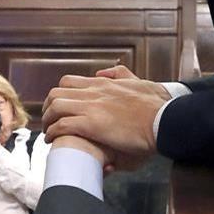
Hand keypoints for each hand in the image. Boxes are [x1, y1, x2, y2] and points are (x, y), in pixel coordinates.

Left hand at [42, 71, 171, 171]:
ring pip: (55, 107)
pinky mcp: (91, 124)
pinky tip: (52, 141)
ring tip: (48, 133)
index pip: (69, 83)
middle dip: (48, 108)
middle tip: (50, 121)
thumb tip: (104, 72)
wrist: (165, 120)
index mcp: (104, 84)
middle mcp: (94, 92)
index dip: (59, 96)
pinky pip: (62, 125)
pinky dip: (53, 132)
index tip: (59, 108)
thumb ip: (121, 75)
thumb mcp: (139, 81)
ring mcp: (91, 107)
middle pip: (56, 93)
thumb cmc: (158, 106)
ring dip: (48, 120)